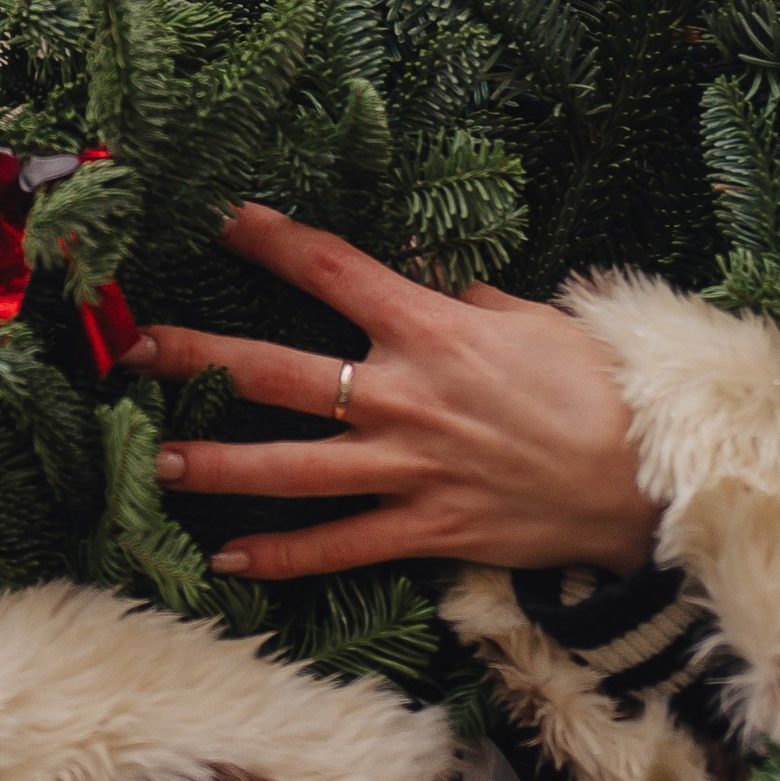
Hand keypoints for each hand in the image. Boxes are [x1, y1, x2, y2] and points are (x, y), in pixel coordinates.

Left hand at [132, 201, 659, 582]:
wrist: (649, 476)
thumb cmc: (597, 385)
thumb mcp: (532, 318)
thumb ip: (466, 302)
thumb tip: (431, 289)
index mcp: (430, 327)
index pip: (328, 267)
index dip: (269, 239)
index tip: (221, 222)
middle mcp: (402, 395)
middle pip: (275, 373)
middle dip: (195, 359)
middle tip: (130, 350)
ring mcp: (407, 469)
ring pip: (287, 469)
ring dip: (216, 464)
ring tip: (158, 458)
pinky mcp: (425, 530)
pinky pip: (336, 548)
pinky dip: (280, 558)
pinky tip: (227, 558)